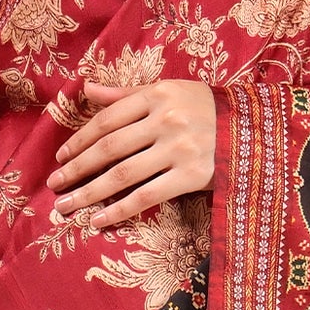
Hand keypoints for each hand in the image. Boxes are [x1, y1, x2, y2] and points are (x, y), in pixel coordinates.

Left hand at [49, 79, 216, 227]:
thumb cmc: (207, 109)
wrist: (255, 131)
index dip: (80, 140)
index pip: (107, 120)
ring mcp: (178, 149)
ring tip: (66, 206)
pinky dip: (119, 210)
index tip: (61, 158)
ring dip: (89, 193)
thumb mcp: (171, 91)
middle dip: (77, 169)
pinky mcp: (190, 176)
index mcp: (157, 95)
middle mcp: (165, 120)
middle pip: (109, 148)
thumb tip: (87, 88)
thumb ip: (127, 94)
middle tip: (55, 185)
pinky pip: (146, 196)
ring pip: (122, 175)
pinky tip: (98, 220)